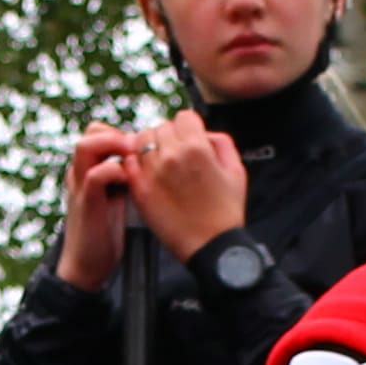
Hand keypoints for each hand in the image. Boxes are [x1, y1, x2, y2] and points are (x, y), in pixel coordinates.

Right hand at [53, 126, 143, 287]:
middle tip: (139, 151)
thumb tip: (151, 162)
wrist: (86, 265)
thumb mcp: (118, 197)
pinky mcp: (86, 202)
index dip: (122, 134)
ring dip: (114, 145)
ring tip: (134, 158)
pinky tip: (131, 182)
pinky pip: (96, 175)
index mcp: (87, 169)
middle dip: (117, 134)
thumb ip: (127, 177)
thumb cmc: (107, 233)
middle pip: (91, 130)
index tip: (142, 149)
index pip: (99, 132)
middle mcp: (79, 172)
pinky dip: (115, 171)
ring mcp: (79, 185)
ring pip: (86, 145)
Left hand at [130, 110, 249, 256]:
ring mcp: (152, 172)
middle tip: (175, 155)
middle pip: (161, 127)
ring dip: (150, 147)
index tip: (189, 140)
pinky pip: (129, 162)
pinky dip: (135, 163)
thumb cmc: (226, 211)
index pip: (183, 117)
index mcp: (197, 148)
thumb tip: (204, 132)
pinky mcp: (140, 189)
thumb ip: (221, 142)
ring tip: (159, 162)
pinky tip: (147, 173)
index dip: (189, 127)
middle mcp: (172, 156)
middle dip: (169, 137)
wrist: (212, 247)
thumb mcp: (236, 171)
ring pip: (141, 140)